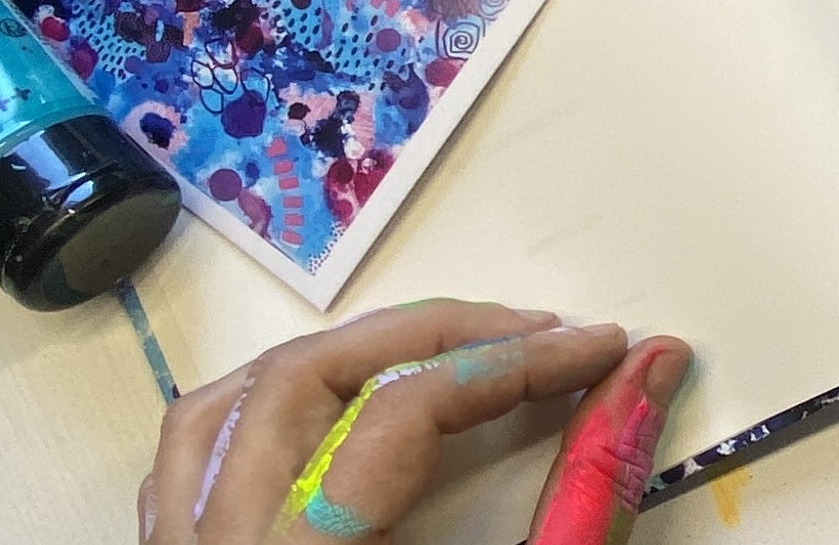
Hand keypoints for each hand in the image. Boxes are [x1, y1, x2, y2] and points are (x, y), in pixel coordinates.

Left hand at [139, 300, 691, 543]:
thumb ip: (587, 501)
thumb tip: (648, 374)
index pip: (405, 415)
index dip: (517, 366)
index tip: (601, 351)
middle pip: (307, 380)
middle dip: (434, 338)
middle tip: (535, 337)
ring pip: (225, 408)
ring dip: (341, 359)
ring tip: (440, 358)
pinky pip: (189, 462)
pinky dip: (265, 411)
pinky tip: (335, 418)